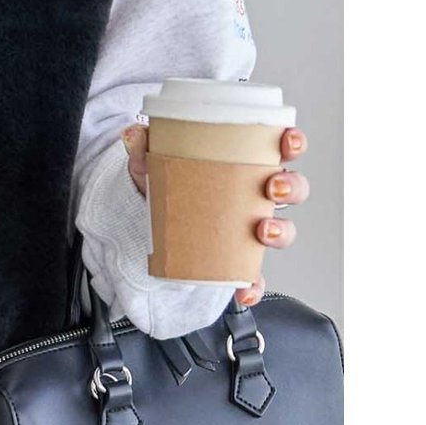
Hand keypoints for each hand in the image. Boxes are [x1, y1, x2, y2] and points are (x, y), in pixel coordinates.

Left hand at [121, 123, 309, 308]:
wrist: (147, 221)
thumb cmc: (166, 183)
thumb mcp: (151, 163)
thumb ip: (143, 148)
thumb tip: (132, 133)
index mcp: (246, 163)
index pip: (281, 149)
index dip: (293, 143)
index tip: (288, 142)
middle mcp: (256, 194)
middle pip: (292, 189)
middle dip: (292, 187)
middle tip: (273, 187)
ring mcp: (251, 228)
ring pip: (283, 229)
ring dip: (281, 231)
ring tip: (263, 231)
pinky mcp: (239, 259)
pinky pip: (254, 275)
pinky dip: (252, 286)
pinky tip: (244, 292)